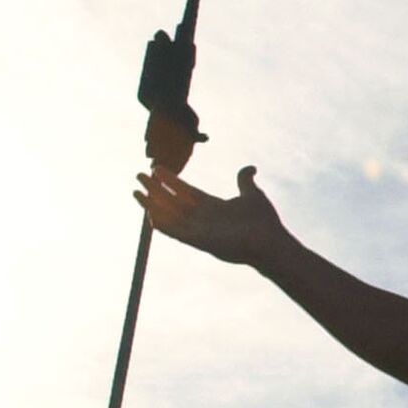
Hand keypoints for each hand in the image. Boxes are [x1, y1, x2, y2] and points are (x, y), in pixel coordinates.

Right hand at [135, 164, 288, 268]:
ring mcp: (199, 229)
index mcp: (212, 206)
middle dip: (156, 189)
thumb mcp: (252, 194)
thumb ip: (245, 181)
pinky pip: (174, 232)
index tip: (157, 168)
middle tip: (139, 175)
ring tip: (136, 192)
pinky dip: (162, 224)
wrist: (270, 240)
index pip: (186, 191)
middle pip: (172, 200)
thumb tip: (250, 167)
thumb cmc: (263, 221)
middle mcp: (202, 218)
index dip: (171, 181)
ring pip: (169, 214)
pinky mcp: (198, 240)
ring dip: (152, 204)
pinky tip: (149, 214)